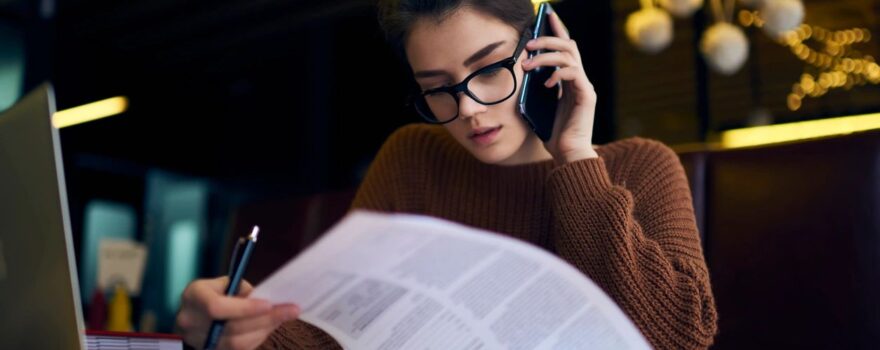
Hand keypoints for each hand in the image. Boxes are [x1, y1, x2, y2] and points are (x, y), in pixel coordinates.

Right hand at [175, 277, 299, 349]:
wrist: (191, 317)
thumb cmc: (212, 294)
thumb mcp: (222, 283)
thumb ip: (242, 290)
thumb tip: (269, 299)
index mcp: (194, 296)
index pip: (217, 307)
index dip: (244, 308)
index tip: (269, 304)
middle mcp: (192, 321)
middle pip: (232, 328)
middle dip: (266, 319)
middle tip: (292, 310)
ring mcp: (200, 341)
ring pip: (237, 343)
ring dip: (266, 329)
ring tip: (285, 316)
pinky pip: (240, 349)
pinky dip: (259, 337)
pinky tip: (272, 326)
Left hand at [521, 9, 598, 163]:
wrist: (568, 156)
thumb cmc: (553, 135)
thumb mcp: (539, 107)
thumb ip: (535, 89)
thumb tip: (523, 72)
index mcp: (570, 81)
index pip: (566, 48)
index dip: (558, 30)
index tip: (548, 15)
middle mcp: (580, 80)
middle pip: (569, 46)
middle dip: (549, 38)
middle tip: (529, 43)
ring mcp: (585, 87)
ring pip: (570, 56)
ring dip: (546, 56)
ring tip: (527, 65)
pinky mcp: (587, 96)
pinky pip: (573, 74)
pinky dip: (557, 74)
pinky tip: (544, 84)